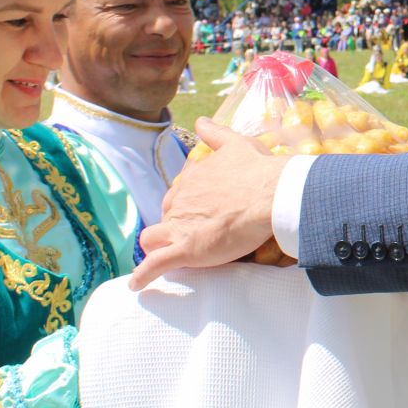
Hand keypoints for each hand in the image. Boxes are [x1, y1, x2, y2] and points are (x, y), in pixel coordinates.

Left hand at [129, 119, 285, 289]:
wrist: (270, 194)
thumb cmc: (258, 171)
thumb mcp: (236, 144)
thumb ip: (216, 133)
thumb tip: (201, 121)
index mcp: (192, 180)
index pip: (178, 195)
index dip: (185, 206)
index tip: (197, 213)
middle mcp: (181, 201)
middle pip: (165, 217)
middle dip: (172, 227)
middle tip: (189, 237)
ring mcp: (180, 226)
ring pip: (151, 239)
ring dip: (154, 248)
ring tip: (160, 259)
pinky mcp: (185, 250)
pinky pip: (155, 265)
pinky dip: (144, 276)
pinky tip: (138, 286)